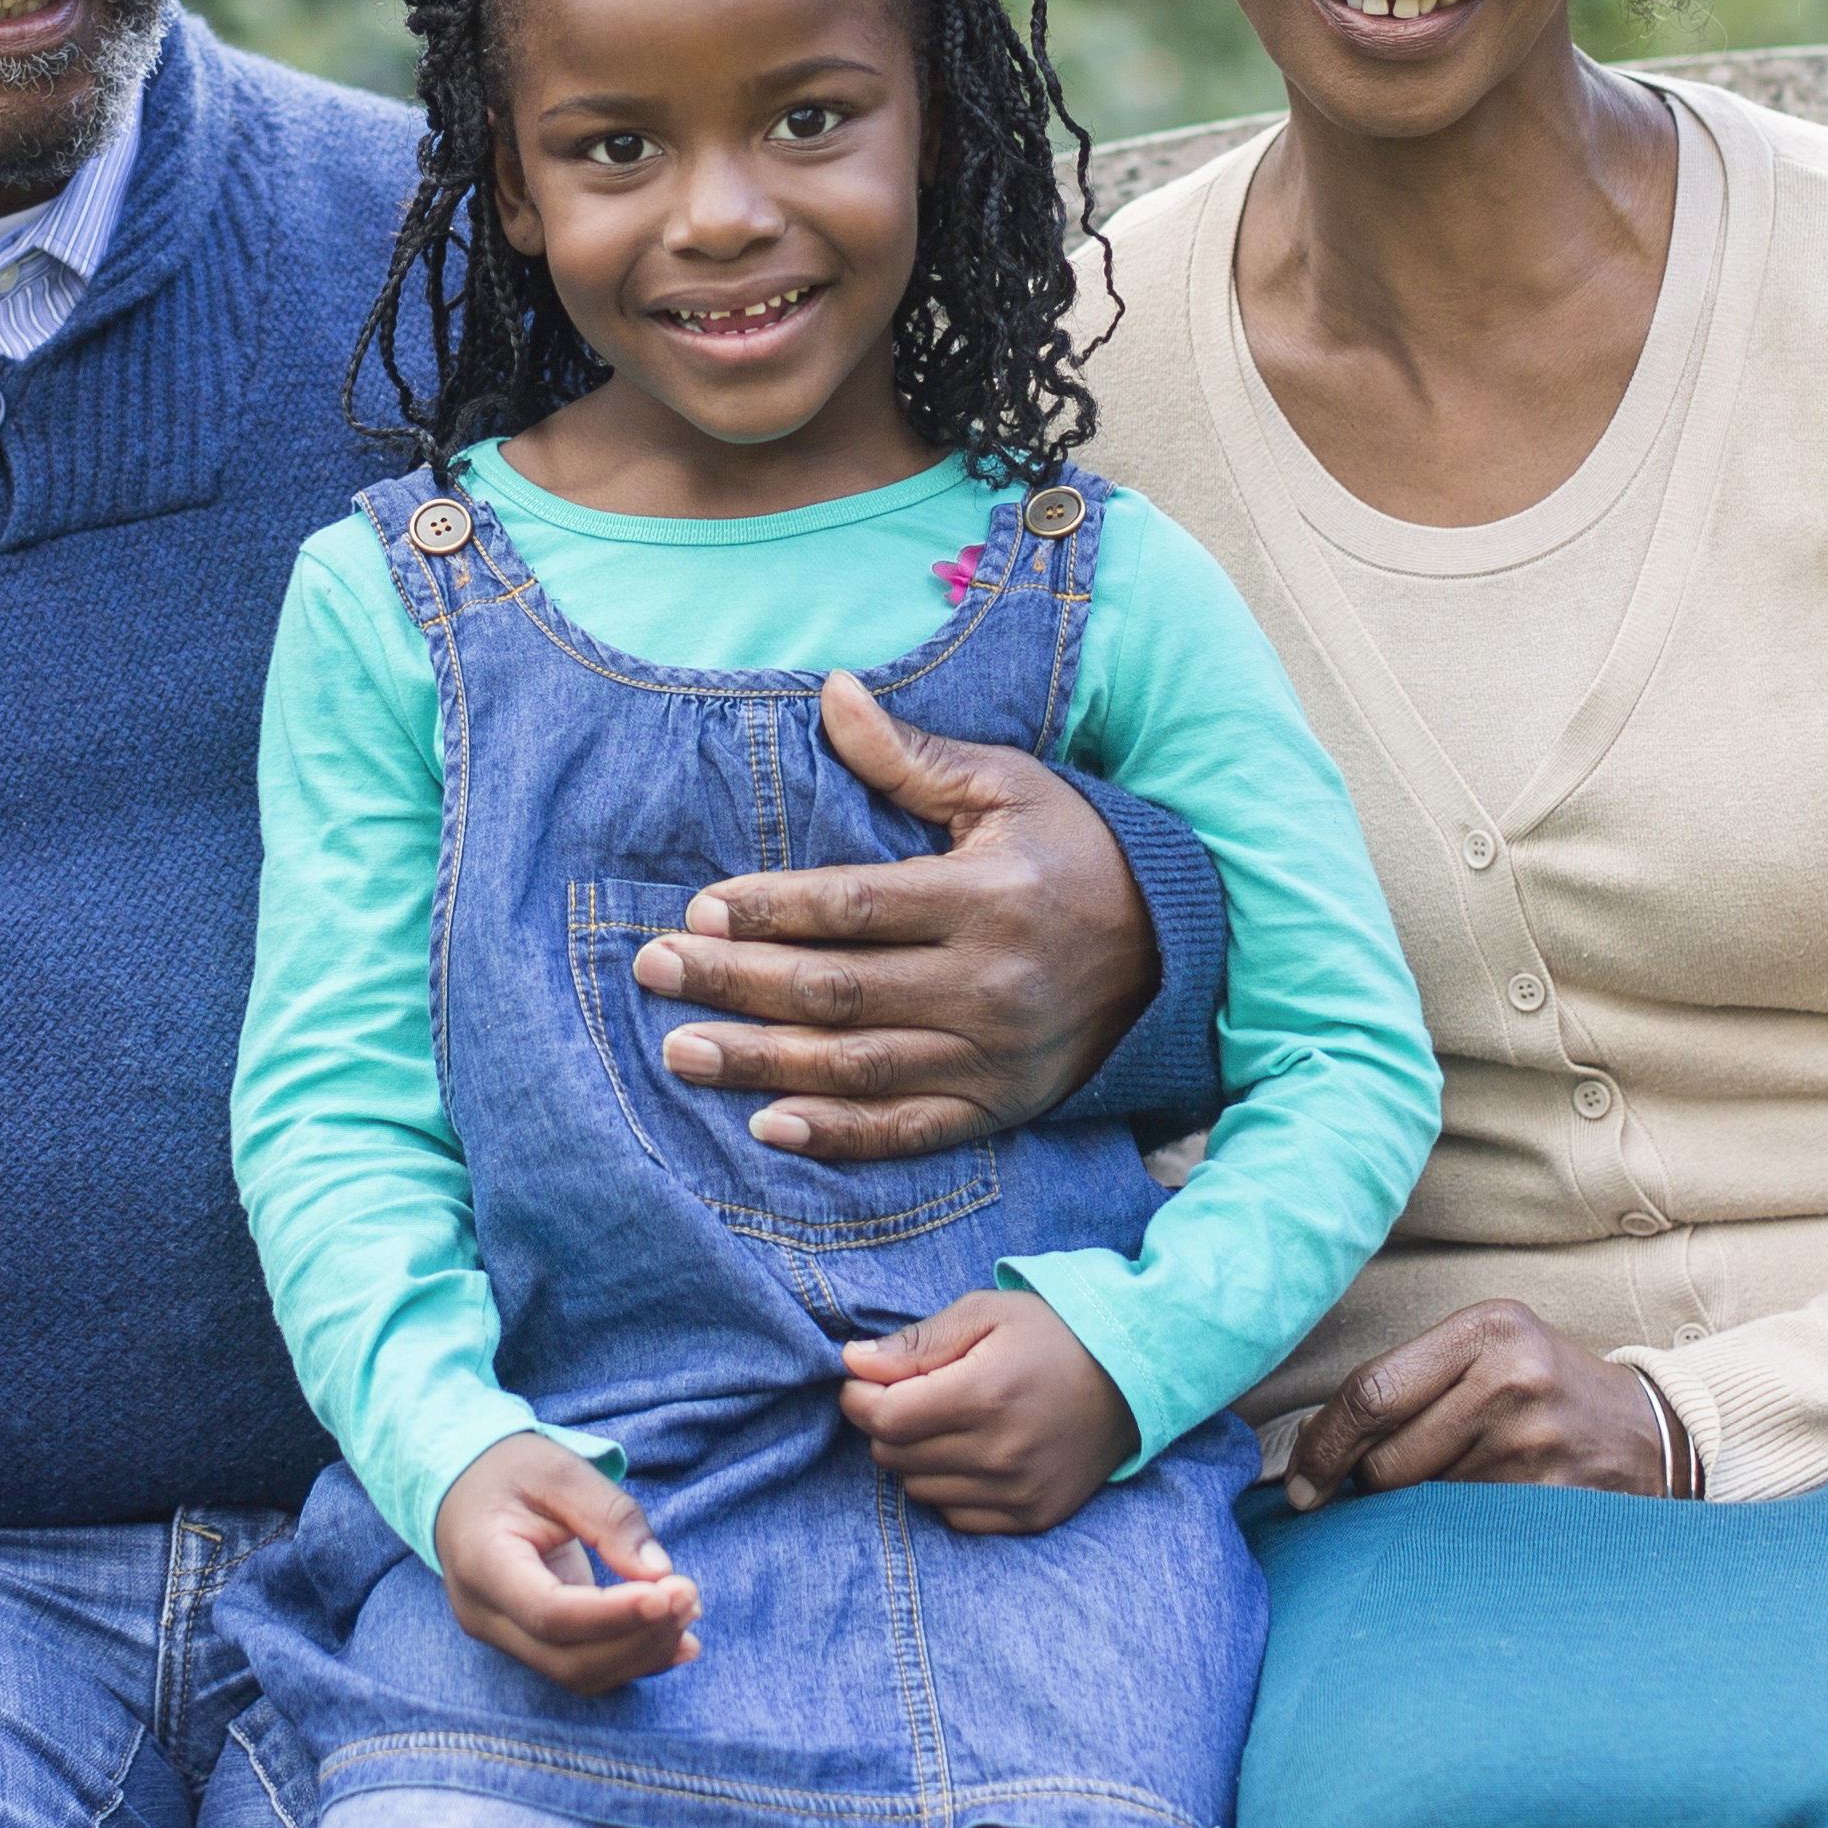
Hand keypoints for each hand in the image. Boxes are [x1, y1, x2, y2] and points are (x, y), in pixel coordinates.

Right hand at [434, 1434, 702, 1694]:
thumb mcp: (559, 1470)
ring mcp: (503, 1637)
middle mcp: (485, 1614)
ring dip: (641, 1652)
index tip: (670, 1593)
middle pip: (567, 1658)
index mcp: (482, 1563)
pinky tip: (674, 1640)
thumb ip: (609, 1517)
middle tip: (689, 1595)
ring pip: (578, 1674)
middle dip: (638, 1636)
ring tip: (687, 1610)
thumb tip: (659, 1574)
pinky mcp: (529, 1643)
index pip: (548, 1612)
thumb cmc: (510, 1471)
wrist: (464, 1487)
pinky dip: (631, 1659)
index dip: (613, 1615)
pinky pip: (582, 1668)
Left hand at [630, 673, 1161, 1162]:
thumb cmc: (1073, 851)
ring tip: (681, 1049)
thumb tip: (832, 693)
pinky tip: (768, 1126)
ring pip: (858, 1066)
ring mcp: (993, 1055)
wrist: (1173, 950)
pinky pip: (908, 1130)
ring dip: (761, 1061)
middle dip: (736, 982)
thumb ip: (911, 757)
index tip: (697, 910)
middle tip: (653, 970)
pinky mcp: (997, 1105)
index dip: (771, 911)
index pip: (855, 907)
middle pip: (838, 990)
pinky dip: (839, 1135)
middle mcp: (988, 984)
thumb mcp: (1007, 787)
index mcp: (986, 898)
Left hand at [839, 1286, 1136, 1534]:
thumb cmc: (1053, 1334)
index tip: (865, 1380)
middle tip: (913, 1394)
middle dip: (888, 1423)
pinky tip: (973, 1454)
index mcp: (983, 1393)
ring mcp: (1018, 1491)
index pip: (884, 1418)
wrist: (1133, 1377)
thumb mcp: (985, 1313)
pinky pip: (957, 1517)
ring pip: (919, 1490)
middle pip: (894, 1456)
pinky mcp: (1033, 1516)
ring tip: (950, 1422)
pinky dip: (950, 1488)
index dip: (859, 1398)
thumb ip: (916, 1343)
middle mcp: (1000, 1452)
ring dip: (917, 1458)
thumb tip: (852, 1362)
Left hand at [1278, 1301, 1687, 1511]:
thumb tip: (1313, 1450)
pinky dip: (1452, 1534)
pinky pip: (1463, 1533)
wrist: (1650, 1434)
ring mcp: (1535, 1444)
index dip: (1323, 1446)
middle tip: (1388, 1486)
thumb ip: (1412, 1383)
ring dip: (1415, 1512)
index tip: (1304, 1483)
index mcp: (1487, 1329)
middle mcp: (1512, 1380)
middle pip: (1387, 1460)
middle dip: (1369, 1485)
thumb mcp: (1490, 1352)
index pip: (1371, 1392)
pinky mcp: (1550, 1501)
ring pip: (1421, 1503)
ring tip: (1456, 1487)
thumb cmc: (1546, 1390)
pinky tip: (1476, 1517)